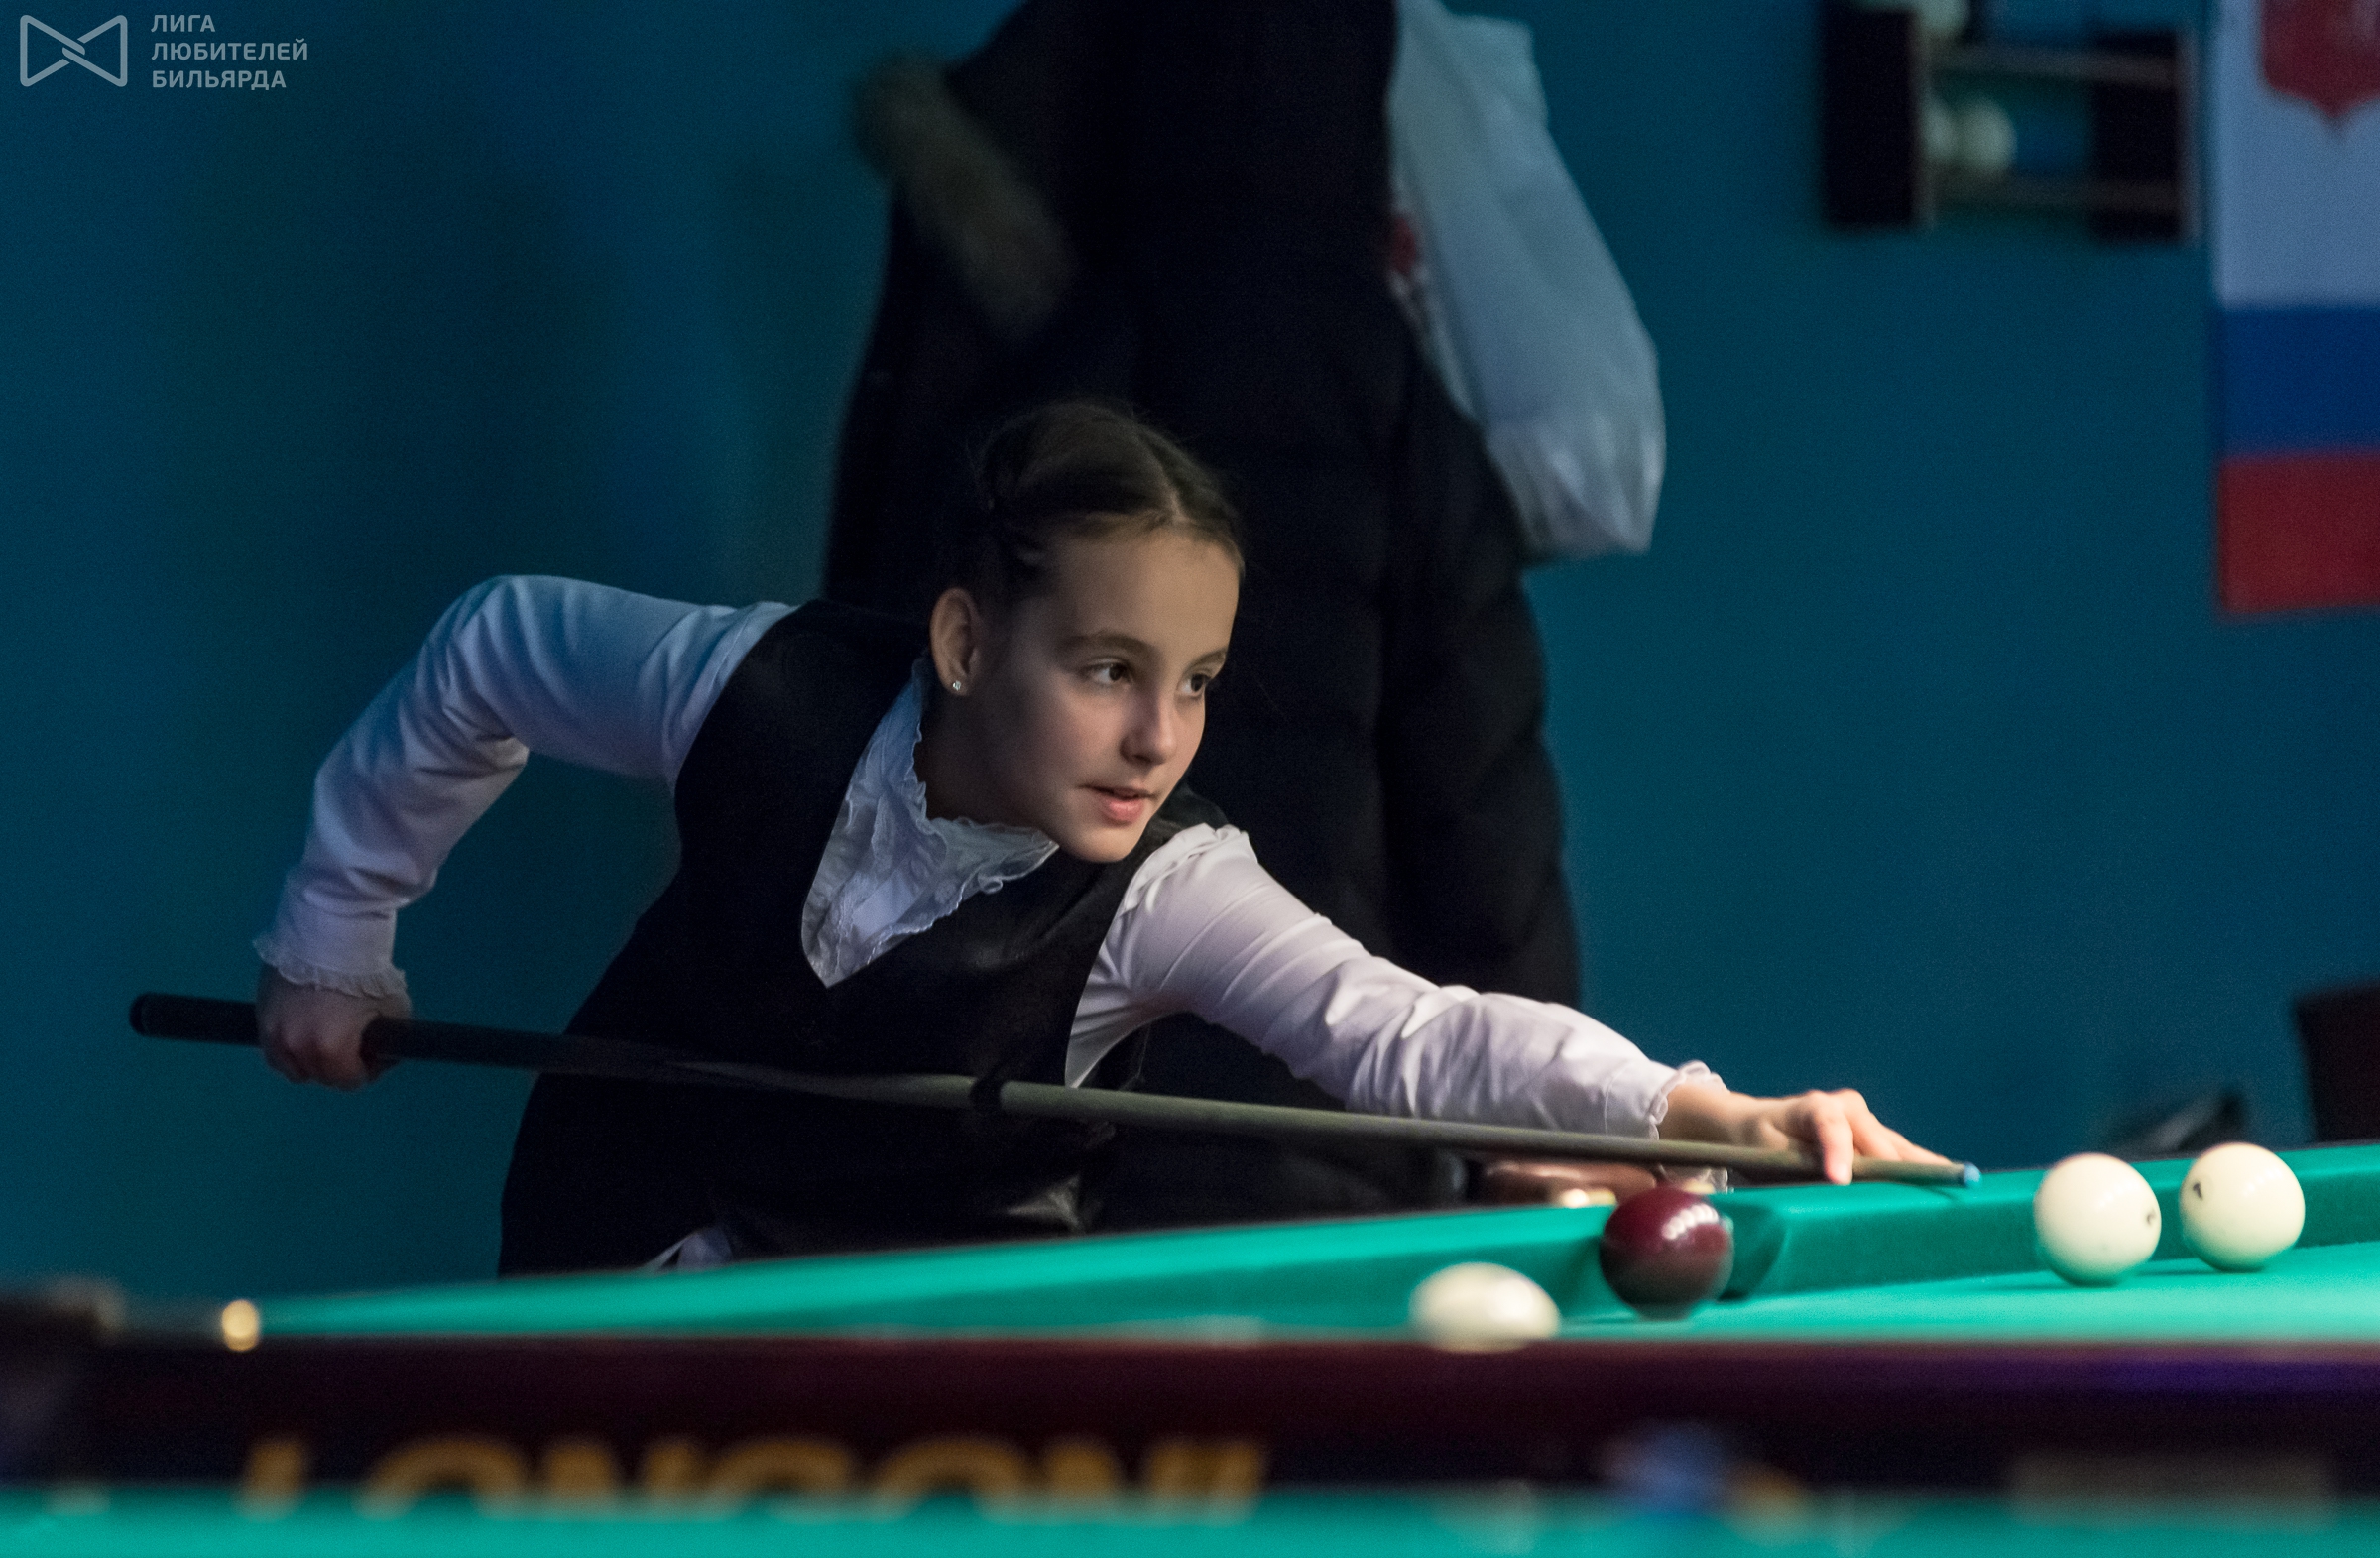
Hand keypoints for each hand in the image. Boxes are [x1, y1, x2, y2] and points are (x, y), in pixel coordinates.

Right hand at [254, 965, 407, 1090]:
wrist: (329, 932)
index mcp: (329, 1050)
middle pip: (319, 1075)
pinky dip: (288, 1045)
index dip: (366, 1070)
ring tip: (325, 1037)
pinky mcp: (259, 1014)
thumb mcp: (393, 1009)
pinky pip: (272, 1046)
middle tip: (352, 1044)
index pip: (348, 1082)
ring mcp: (272, 1032)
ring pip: (289, 1066)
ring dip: (309, 1060)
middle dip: (339, 1066)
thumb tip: (385, 1051)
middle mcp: (295, 1048)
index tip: (374, 1054)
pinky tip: (304, 1028)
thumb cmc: (365, 972)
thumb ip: (388, 1039)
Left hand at [1659, 1082, 1950, 1185]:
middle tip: (1914, 1202)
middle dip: (1891, 1172)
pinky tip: (1947, 1177)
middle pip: (1875, 1143)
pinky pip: (1902, 1154)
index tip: (1840, 1180)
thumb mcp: (1767, 1156)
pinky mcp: (1876, 1136)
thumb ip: (1799, 1167)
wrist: (1755, 1125)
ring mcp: (1866, 1120)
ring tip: (1952, 1186)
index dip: (1837, 1153)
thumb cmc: (1759, 1143)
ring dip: (1920, 1170)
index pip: (1829, 1127)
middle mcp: (1846, 1107)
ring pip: (1896, 1148)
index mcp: (1814, 1106)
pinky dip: (1921, 1168)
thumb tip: (1834, 1187)